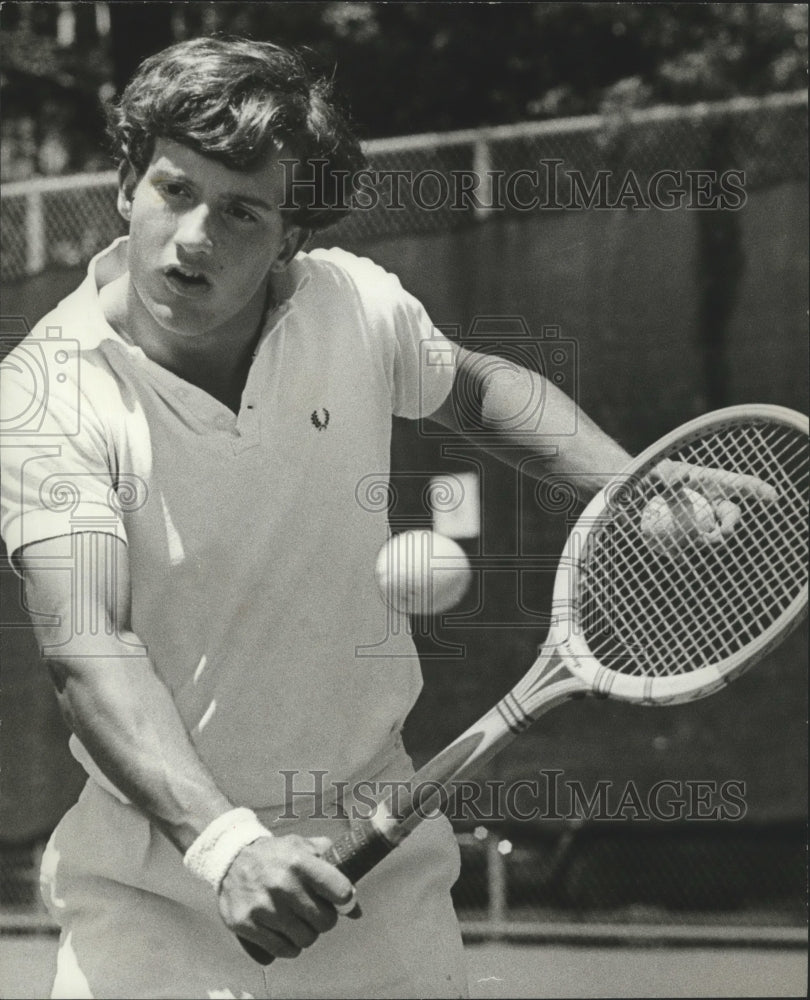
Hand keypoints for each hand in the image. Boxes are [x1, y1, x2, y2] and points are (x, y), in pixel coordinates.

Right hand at [218, 834, 356, 960]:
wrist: (231, 858)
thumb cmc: (276, 855)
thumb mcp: (303, 847)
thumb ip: (333, 867)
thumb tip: (355, 907)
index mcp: (299, 861)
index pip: (340, 890)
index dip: (346, 899)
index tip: (342, 900)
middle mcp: (282, 884)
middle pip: (325, 921)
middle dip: (324, 919)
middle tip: (314, 911)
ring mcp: (263, 906)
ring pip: (305, 939)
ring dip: (305, 933)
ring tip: (296, 920)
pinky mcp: (246, 924)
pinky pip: (281, 950)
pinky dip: (287, 946)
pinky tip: (282, 930)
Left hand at [642, 458, 777, 549]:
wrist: (627, 494)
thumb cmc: (643, 475)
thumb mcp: (652, 471)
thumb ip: (664, 474)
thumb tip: (678, 481)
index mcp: (709, 481)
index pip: (738, 484)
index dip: (757, 490)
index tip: (771, 498)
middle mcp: (709, 502)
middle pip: (730, 515)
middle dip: (731, 524)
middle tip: (722, 531)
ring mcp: (699, 521)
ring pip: (714, 535)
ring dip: (710, 541)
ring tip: (698, 543)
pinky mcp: (684, 537)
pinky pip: (691, 548)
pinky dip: (686, 553)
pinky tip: (678, 556)